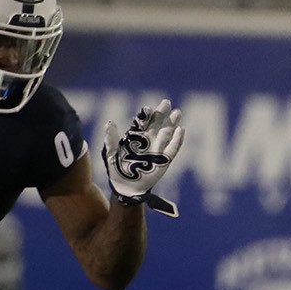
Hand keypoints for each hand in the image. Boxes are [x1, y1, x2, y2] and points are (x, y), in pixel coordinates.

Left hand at [101, 99, 184, 216]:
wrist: (126, 187)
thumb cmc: (116, 169)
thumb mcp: (110, 153)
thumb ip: (111, 139)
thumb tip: (110, 122)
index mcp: (136, 136)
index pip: (142, 121)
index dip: (145, 115)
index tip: (147, 110)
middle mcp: (148, 139)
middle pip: (157, 123)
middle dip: (162, 113)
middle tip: (166, 103)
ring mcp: (158, 148)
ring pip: (167, 132)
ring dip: (172, 122)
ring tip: (177, 112)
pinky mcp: (165, 159)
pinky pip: (173, 148)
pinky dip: (177, 139)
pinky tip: (181, 130)